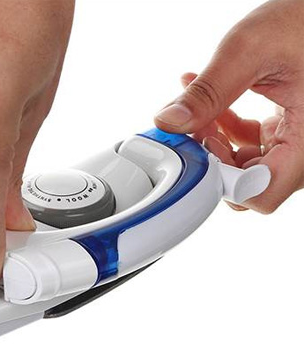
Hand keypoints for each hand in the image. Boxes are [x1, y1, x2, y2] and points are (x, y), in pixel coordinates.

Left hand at [155, 0, 303, 213]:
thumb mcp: (251, 49)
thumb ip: (209, 91)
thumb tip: (170, 121)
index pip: (259, 193)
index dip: (222, 181)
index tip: (200, 152)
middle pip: (250, 184)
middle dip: (214, 158)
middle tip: (194, 129)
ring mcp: (299, 142)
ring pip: (247, 166)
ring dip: (216, 142)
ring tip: (200, 112)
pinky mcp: (291, 130)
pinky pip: (253, 146)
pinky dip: (228, 130)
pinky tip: (213, 106)